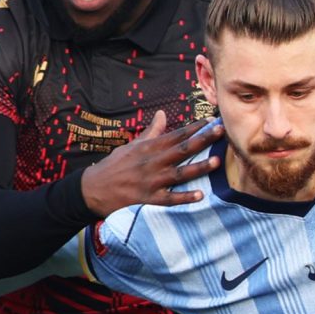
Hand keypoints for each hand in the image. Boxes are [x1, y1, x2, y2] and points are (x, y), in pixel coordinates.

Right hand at [81, 111, 223, 215]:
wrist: (92, 189)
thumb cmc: (114, 166)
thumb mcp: (131, 145)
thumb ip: (151, 132)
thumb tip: (162, 114)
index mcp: (149, 148)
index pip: (176, 135)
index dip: (195, 127)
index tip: (211, 120)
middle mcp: (152, 163)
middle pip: (182, 150)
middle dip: (203, 140)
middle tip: (222, 131)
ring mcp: (151, 182)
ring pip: (179, 173)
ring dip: (198, 167)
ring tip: (216, 161)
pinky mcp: (148, 199)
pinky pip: (169, 199)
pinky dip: (184, 197)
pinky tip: (200, 195)